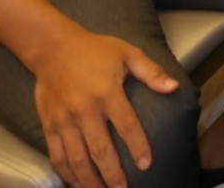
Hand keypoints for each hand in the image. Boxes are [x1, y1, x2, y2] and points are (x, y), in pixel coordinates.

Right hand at [29, 28, 178, 187]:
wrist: (52, 48)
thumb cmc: (95, 50)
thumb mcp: (127, 53)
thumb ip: (151, 72)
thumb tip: (174, 87)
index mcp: (107, 93)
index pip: (126, 125)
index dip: (137, 146)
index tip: (146, 164)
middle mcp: (85, 111)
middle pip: (100, 150)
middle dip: (112, 174)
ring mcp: (64, 121)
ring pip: (76, 159)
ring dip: (89, 180)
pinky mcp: (49, 126)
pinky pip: (57, 155)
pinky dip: (66, 173)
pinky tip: (77, 184)